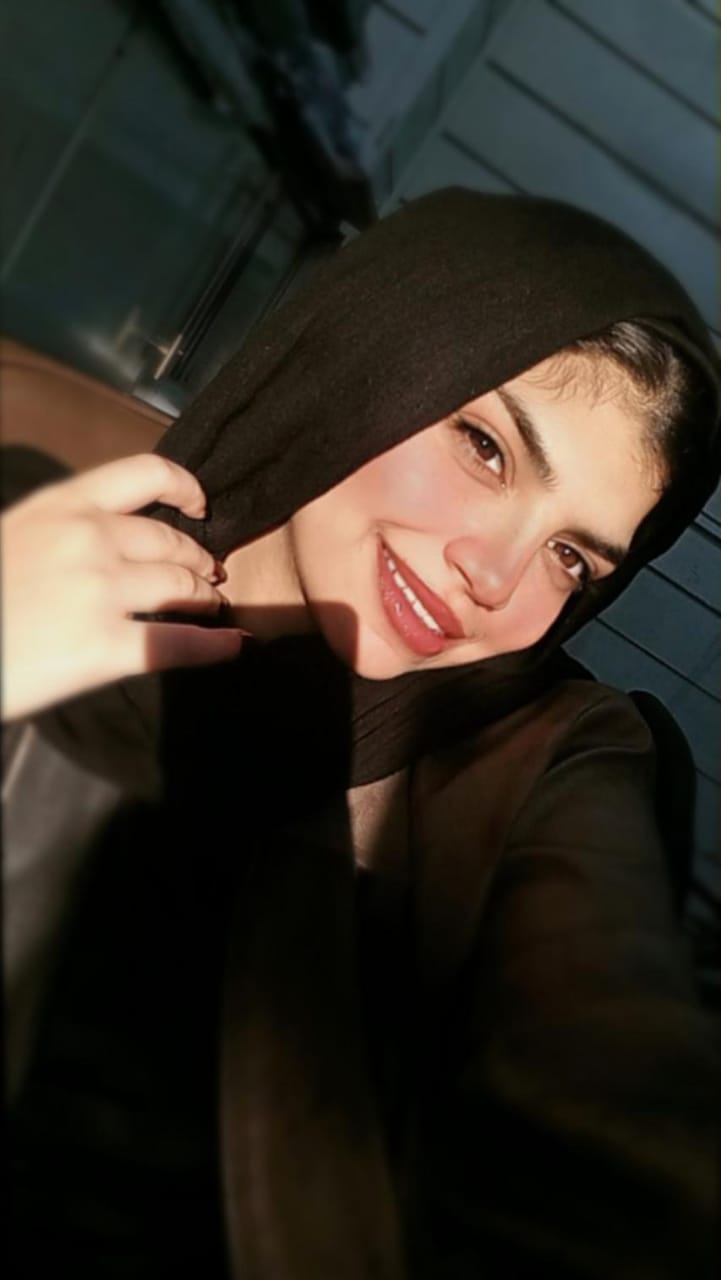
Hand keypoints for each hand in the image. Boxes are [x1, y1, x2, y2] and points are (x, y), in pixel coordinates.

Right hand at [2, 453, 243, 720]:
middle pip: (170, 541)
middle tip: (208, 574)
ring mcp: (101, 591)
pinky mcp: (106, 646)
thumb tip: (112, 541)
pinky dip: (215, 645)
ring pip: (181, 588)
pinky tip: (233, 645)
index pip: (143, 473)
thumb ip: (62, 530)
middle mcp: (89, 538)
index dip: (184, 485)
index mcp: (62, 505)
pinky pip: (180, 643)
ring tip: (211, 605)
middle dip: (196, 558)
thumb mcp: (13, 536)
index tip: (201, 505)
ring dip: (205, 598)